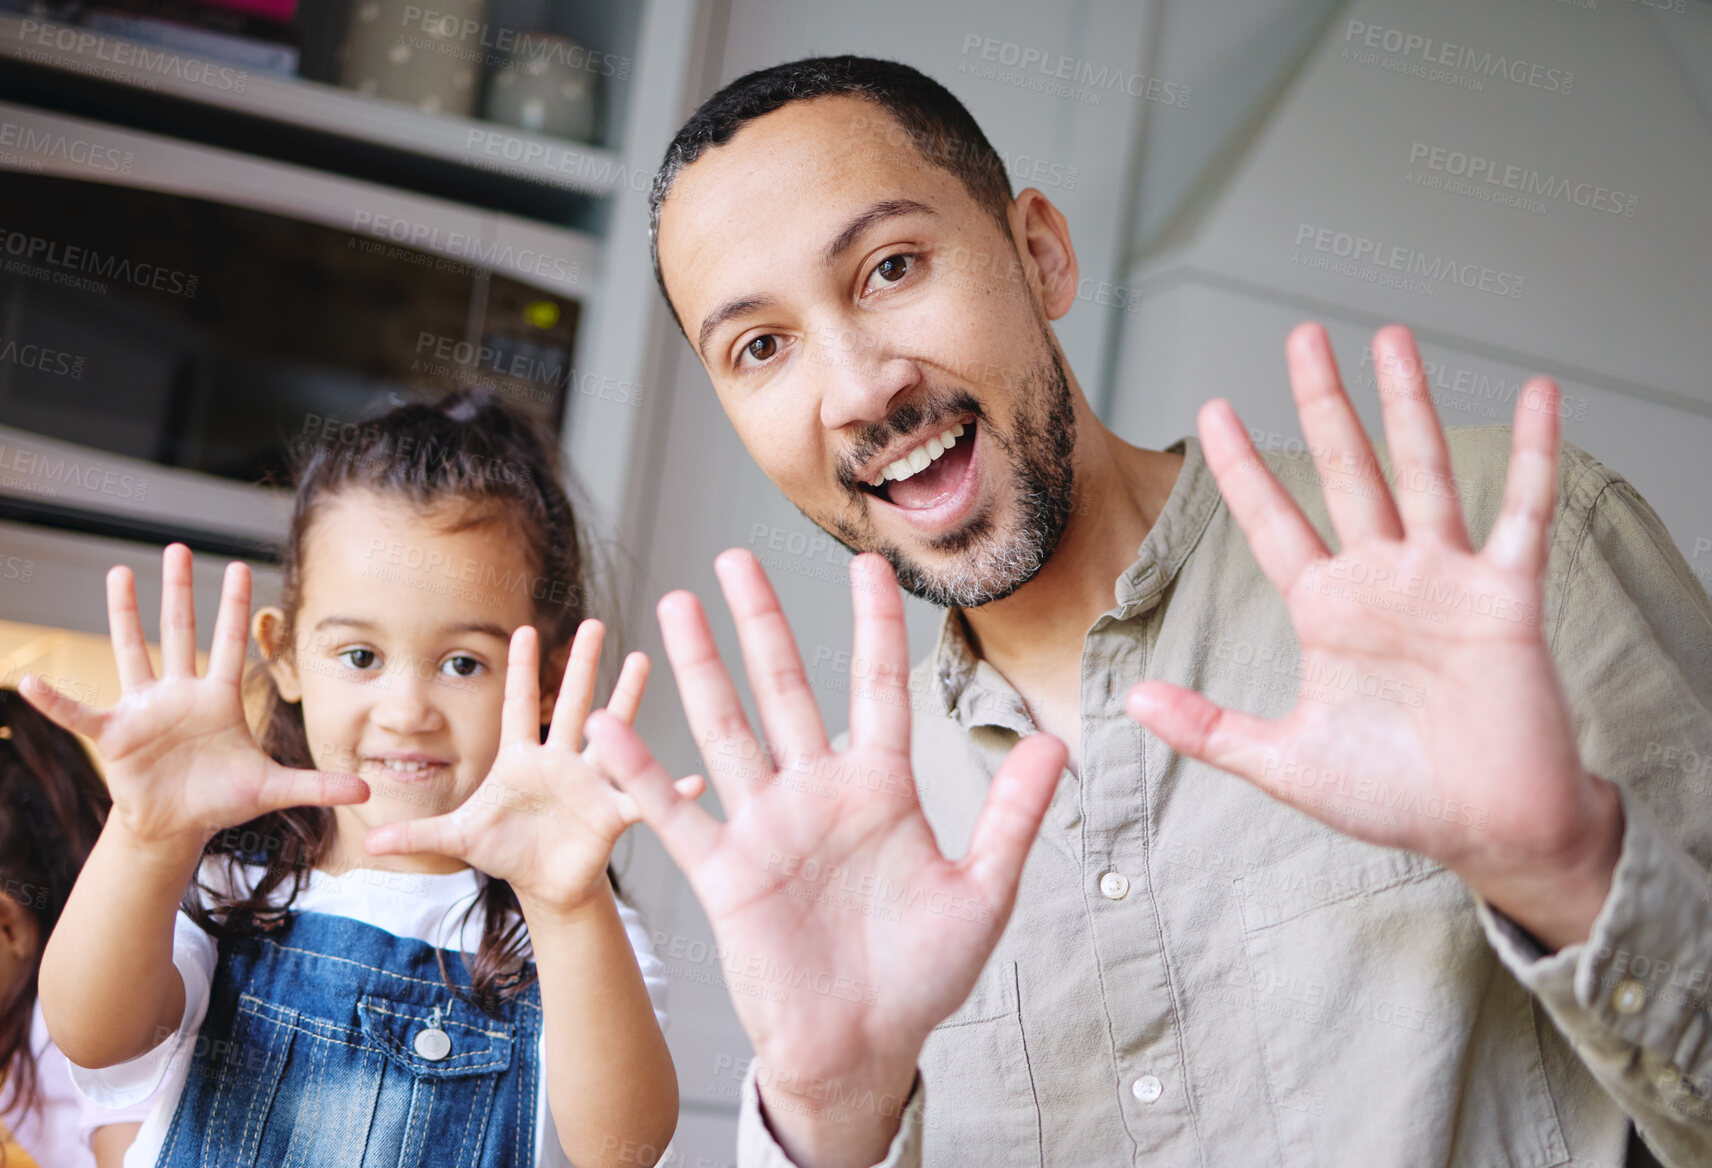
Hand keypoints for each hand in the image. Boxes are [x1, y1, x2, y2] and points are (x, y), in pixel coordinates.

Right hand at [20, 544, 367, 855]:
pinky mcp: (115, 735)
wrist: (177, 825)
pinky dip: (55, 702)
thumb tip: (369, 792)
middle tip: (179, 546)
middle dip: (180, 591)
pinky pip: (80, 714)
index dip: (235, 607)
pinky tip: (28, 685)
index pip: (229, 643)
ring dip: (124, 614)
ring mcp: (145, 709)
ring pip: (134, 651)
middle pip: (180, 632)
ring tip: (119, 572)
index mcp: (218, 700)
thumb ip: (318, 786)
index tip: (240, 566)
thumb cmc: (220, 798)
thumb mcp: (272, 789)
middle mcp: (180, 694)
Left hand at [363, 620, 700, 916]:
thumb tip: (369, 843)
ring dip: (629, 699)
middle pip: (573, 703)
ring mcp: (590, 782)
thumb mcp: (458, 839)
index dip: (521, 670)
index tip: (523, 628)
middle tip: (596, 623)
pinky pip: (644, 796)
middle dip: (582, 664)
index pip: (520, 706)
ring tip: (645, 661)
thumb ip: (418, 834)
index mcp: (522, 760)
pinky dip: (672, 789)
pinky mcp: (613, 812)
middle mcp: (561, 761)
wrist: (546, 884)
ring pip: (613, 732)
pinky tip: (697, 779)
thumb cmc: (506, 852)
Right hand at [585, 551, 1065, 1167]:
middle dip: (760, 623)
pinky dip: (642, 773)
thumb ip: (1012, 816)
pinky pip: (677, 813)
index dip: (872, 626)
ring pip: (728, 730)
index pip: (875, 688)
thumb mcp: (982, 893)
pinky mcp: (726, 873)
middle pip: (785, 689)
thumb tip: (1058, 744)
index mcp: (880, 790)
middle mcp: (817, 794)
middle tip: (734, 559)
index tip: (868, 566)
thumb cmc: (922, 978)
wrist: (861, 1052)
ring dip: (702, 670)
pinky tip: (611, 728)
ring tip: (676, 605)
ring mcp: (766, 828)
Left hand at [1126, 323, 1621, 949]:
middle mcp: (1382, 581)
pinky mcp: (1505, 595)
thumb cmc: (1396, 798)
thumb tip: (1133, 701)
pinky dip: (1532, 454)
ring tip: (1391, 339)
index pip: (1273, 521)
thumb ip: (1209, 728)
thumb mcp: (1285, 762)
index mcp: (1327, 611)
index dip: (1242, 466)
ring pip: (1421, 471)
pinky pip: (1521, 512)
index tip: (1213, 410)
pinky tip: (1536, 395)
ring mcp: (1444, 581)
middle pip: (1344, 470)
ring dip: (1408, 403)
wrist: (1487, 832)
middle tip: (1302, 338)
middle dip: (1321, 403)